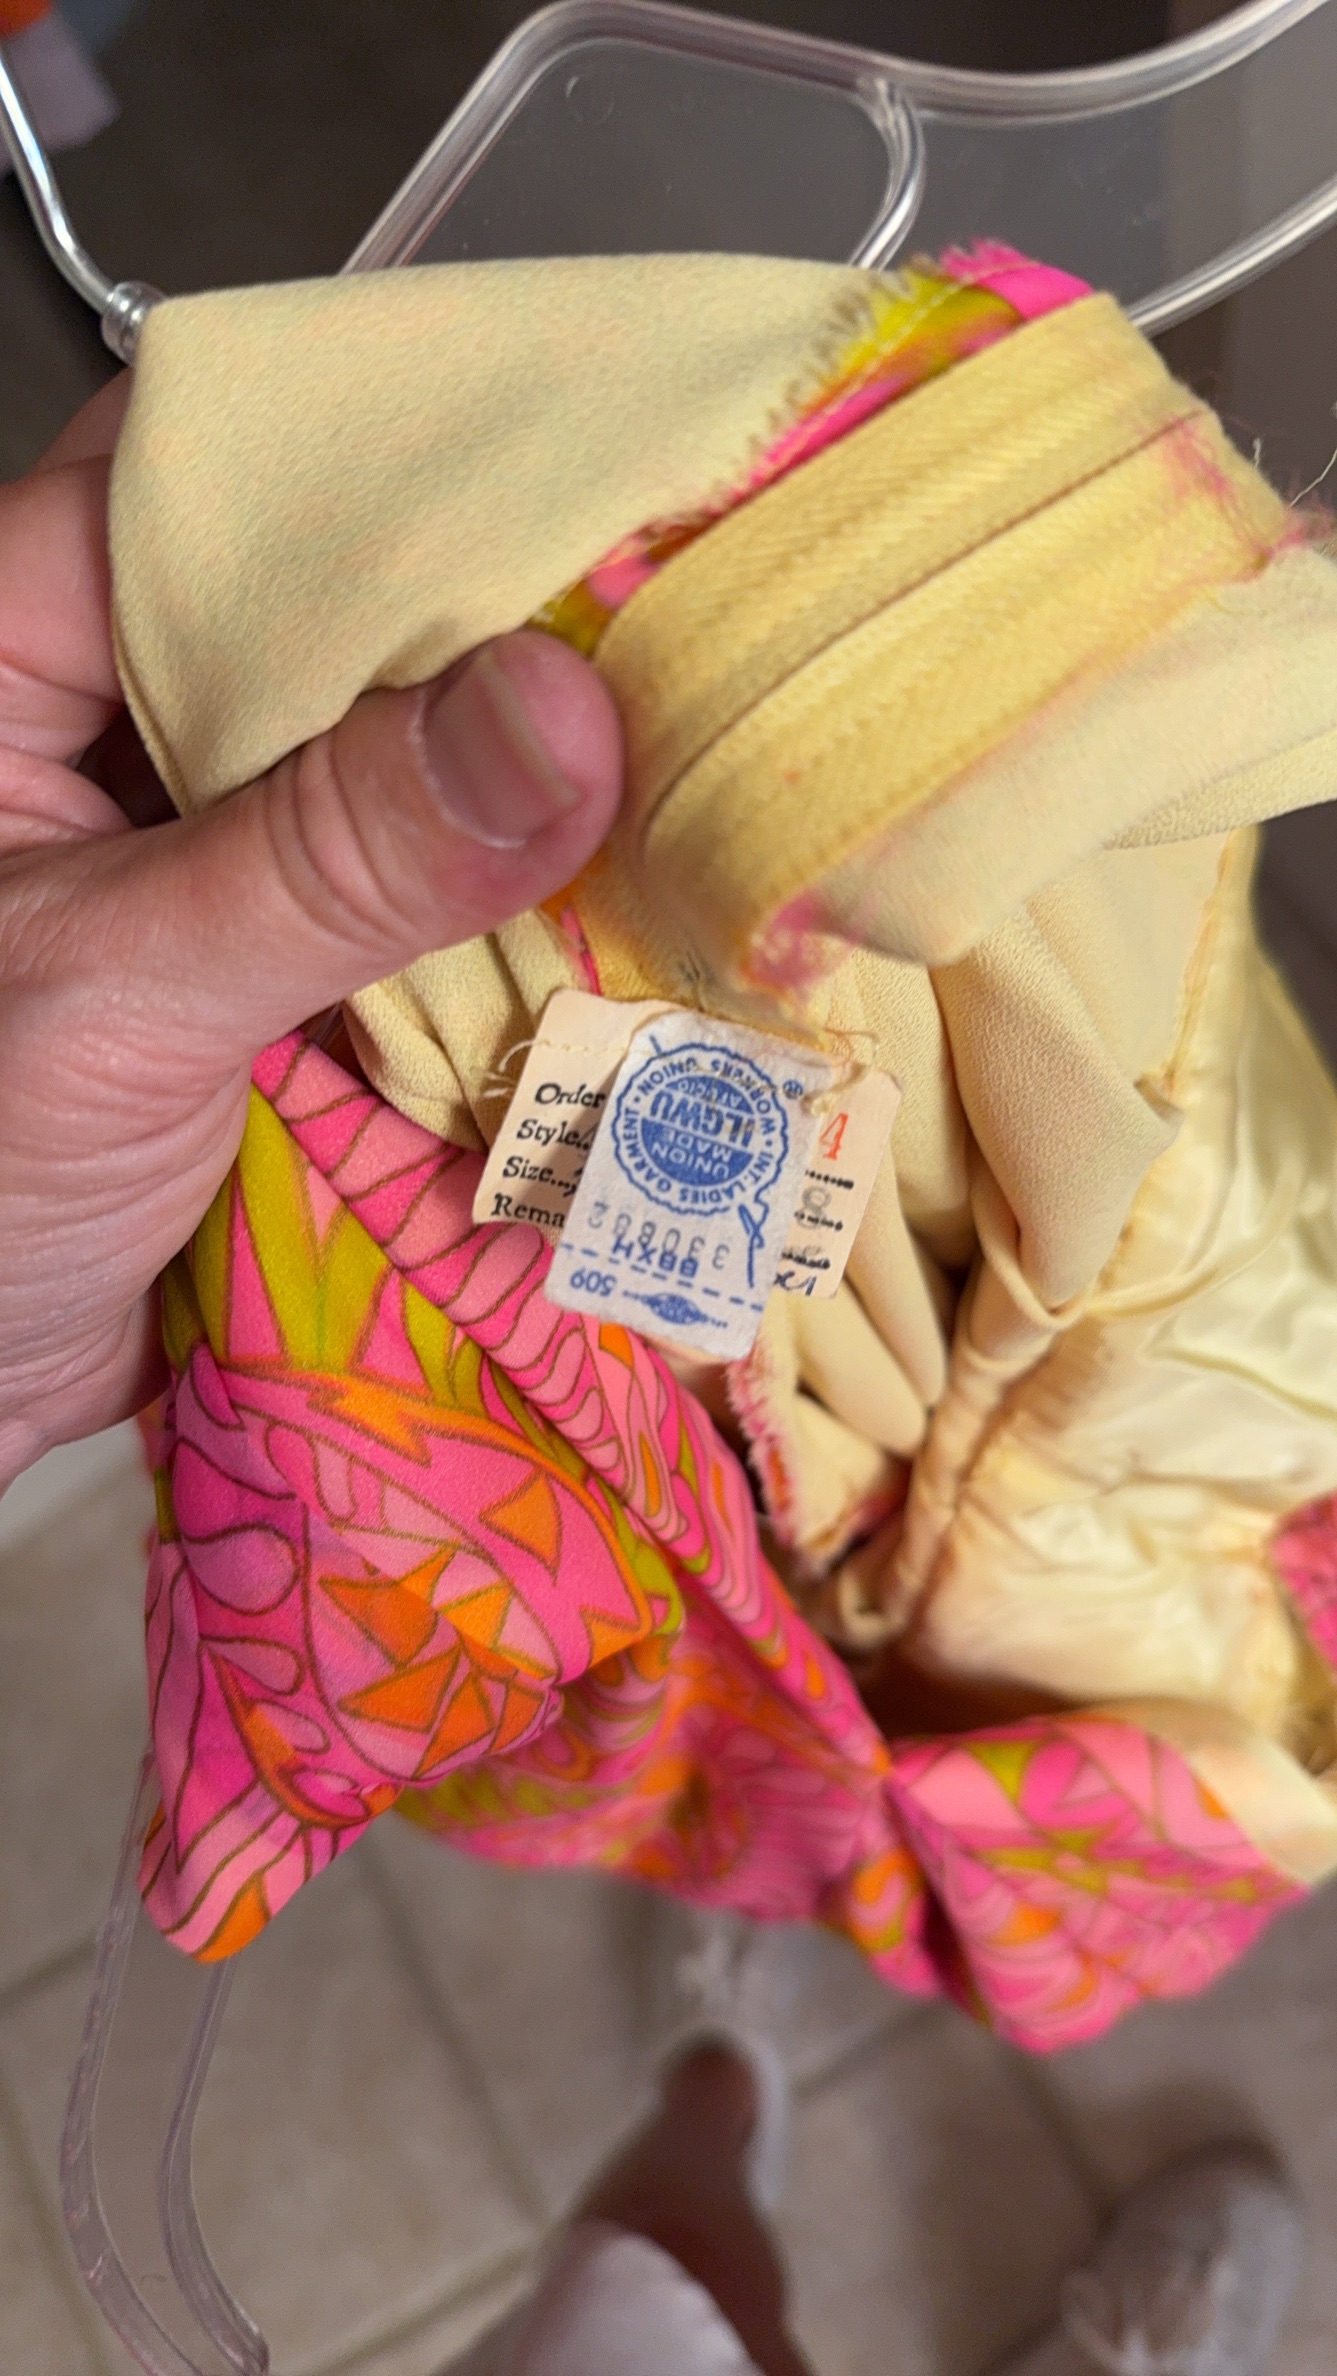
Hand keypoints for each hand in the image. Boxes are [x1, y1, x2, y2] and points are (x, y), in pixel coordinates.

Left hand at [0, 382, 622, 1485]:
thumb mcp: (120, 991)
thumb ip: (332, 854)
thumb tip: (566, 710)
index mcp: (7, 651)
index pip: (217, 480)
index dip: (403, 459)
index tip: (611, 456)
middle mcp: (111, 722)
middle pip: (333, 614)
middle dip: (504, 628)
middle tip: (709, 603)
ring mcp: (205, 847)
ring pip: (394, 761)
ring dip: (525, 786)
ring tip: (716, 740)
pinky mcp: (275, 963)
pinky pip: (417, 900)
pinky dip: (514, 912)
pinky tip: (641, 893)